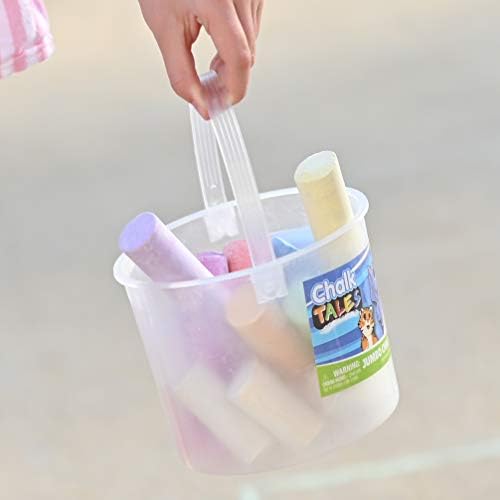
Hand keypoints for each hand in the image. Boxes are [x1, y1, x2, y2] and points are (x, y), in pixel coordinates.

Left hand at [139, 0, 263, 117]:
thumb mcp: (164, 28)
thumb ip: (181, 73)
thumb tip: (200, 105)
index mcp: (218, 1)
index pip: (239, 58)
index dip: (233, 89)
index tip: (221, 105)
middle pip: (247, 55)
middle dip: (229, 78)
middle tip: (209, 89)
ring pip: (252, 44)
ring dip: (233, 62)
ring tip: (212, 65)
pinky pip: (253, 28)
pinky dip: (238, 44)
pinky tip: (221, 45)